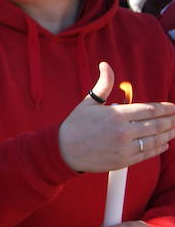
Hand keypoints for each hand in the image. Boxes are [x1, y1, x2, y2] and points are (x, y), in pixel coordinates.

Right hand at [59, 62, 174, 171]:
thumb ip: (104, 84)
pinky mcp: (123, 161)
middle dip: (171, 121)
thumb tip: (105, 65)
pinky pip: (146, 154)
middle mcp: (123, 131)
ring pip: (154, 140)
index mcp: (116, 115)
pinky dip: (158, 149)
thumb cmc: (75, 125)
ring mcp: (124, 147)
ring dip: (168, 134)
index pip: (149, 110)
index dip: (165, 108)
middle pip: (156, 125)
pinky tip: (163, 144)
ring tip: (174, 130)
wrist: (63, 151)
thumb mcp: (89, 102)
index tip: (173, 108)